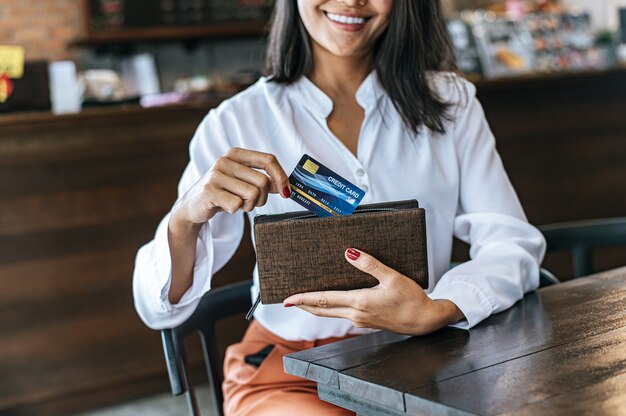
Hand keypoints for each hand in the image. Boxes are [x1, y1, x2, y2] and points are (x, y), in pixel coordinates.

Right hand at [171, 148, 290, 227]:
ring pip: (252, 194)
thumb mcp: (242, 181)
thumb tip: (285, 187)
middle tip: (250, 203)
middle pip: (263, 181)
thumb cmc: (223, 192)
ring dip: (249, 206)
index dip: (281, 177)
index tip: (286, 192)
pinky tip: (225, 207)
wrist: (193, 205)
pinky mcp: (209, 191)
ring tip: (236, 204)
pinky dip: (236, 210)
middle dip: (262, 198)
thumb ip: (263, 180)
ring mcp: (215, 175)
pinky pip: (237, 205)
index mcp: (236, 154)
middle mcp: (225, 161)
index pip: (268, 160)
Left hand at [283, 248, 464, 335]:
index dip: (305, 298)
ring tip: (303, 301)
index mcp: (360, 302)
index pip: (325, 300)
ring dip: (315, 308)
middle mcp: (356, 315)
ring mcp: (360, 321)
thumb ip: (370, 264)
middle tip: (288, 301)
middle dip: (304, 304)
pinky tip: (329, 304)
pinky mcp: (366, 322)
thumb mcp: (392, 277)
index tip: (289, 299)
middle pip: (322, 310)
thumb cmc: (411, 299)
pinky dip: (330, 309)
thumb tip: (349, 252)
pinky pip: (341, 315)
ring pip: (331, 314)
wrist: (425, 321)